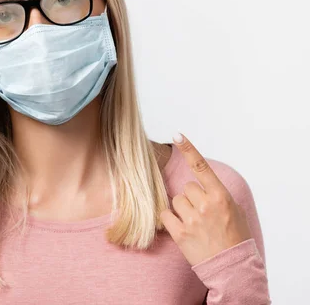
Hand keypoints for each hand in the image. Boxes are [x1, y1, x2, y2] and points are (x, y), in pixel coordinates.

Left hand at [160, 133, 251, 265]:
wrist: (233, 268)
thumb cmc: (235, 237)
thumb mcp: (235, 210)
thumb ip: (217, 194)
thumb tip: (200, 181)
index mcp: (221, 196)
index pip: (201, 167)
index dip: (188, 149)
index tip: (177, 135)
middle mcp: (205, 205)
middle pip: (187, 188)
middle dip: (193, 198)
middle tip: (204, 214)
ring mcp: (192, 219)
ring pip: (177, 200)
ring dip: (183, 209)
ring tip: (196, 224)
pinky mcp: (180, 233)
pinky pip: (165, 215)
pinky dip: (170, 220)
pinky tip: (183, 228)